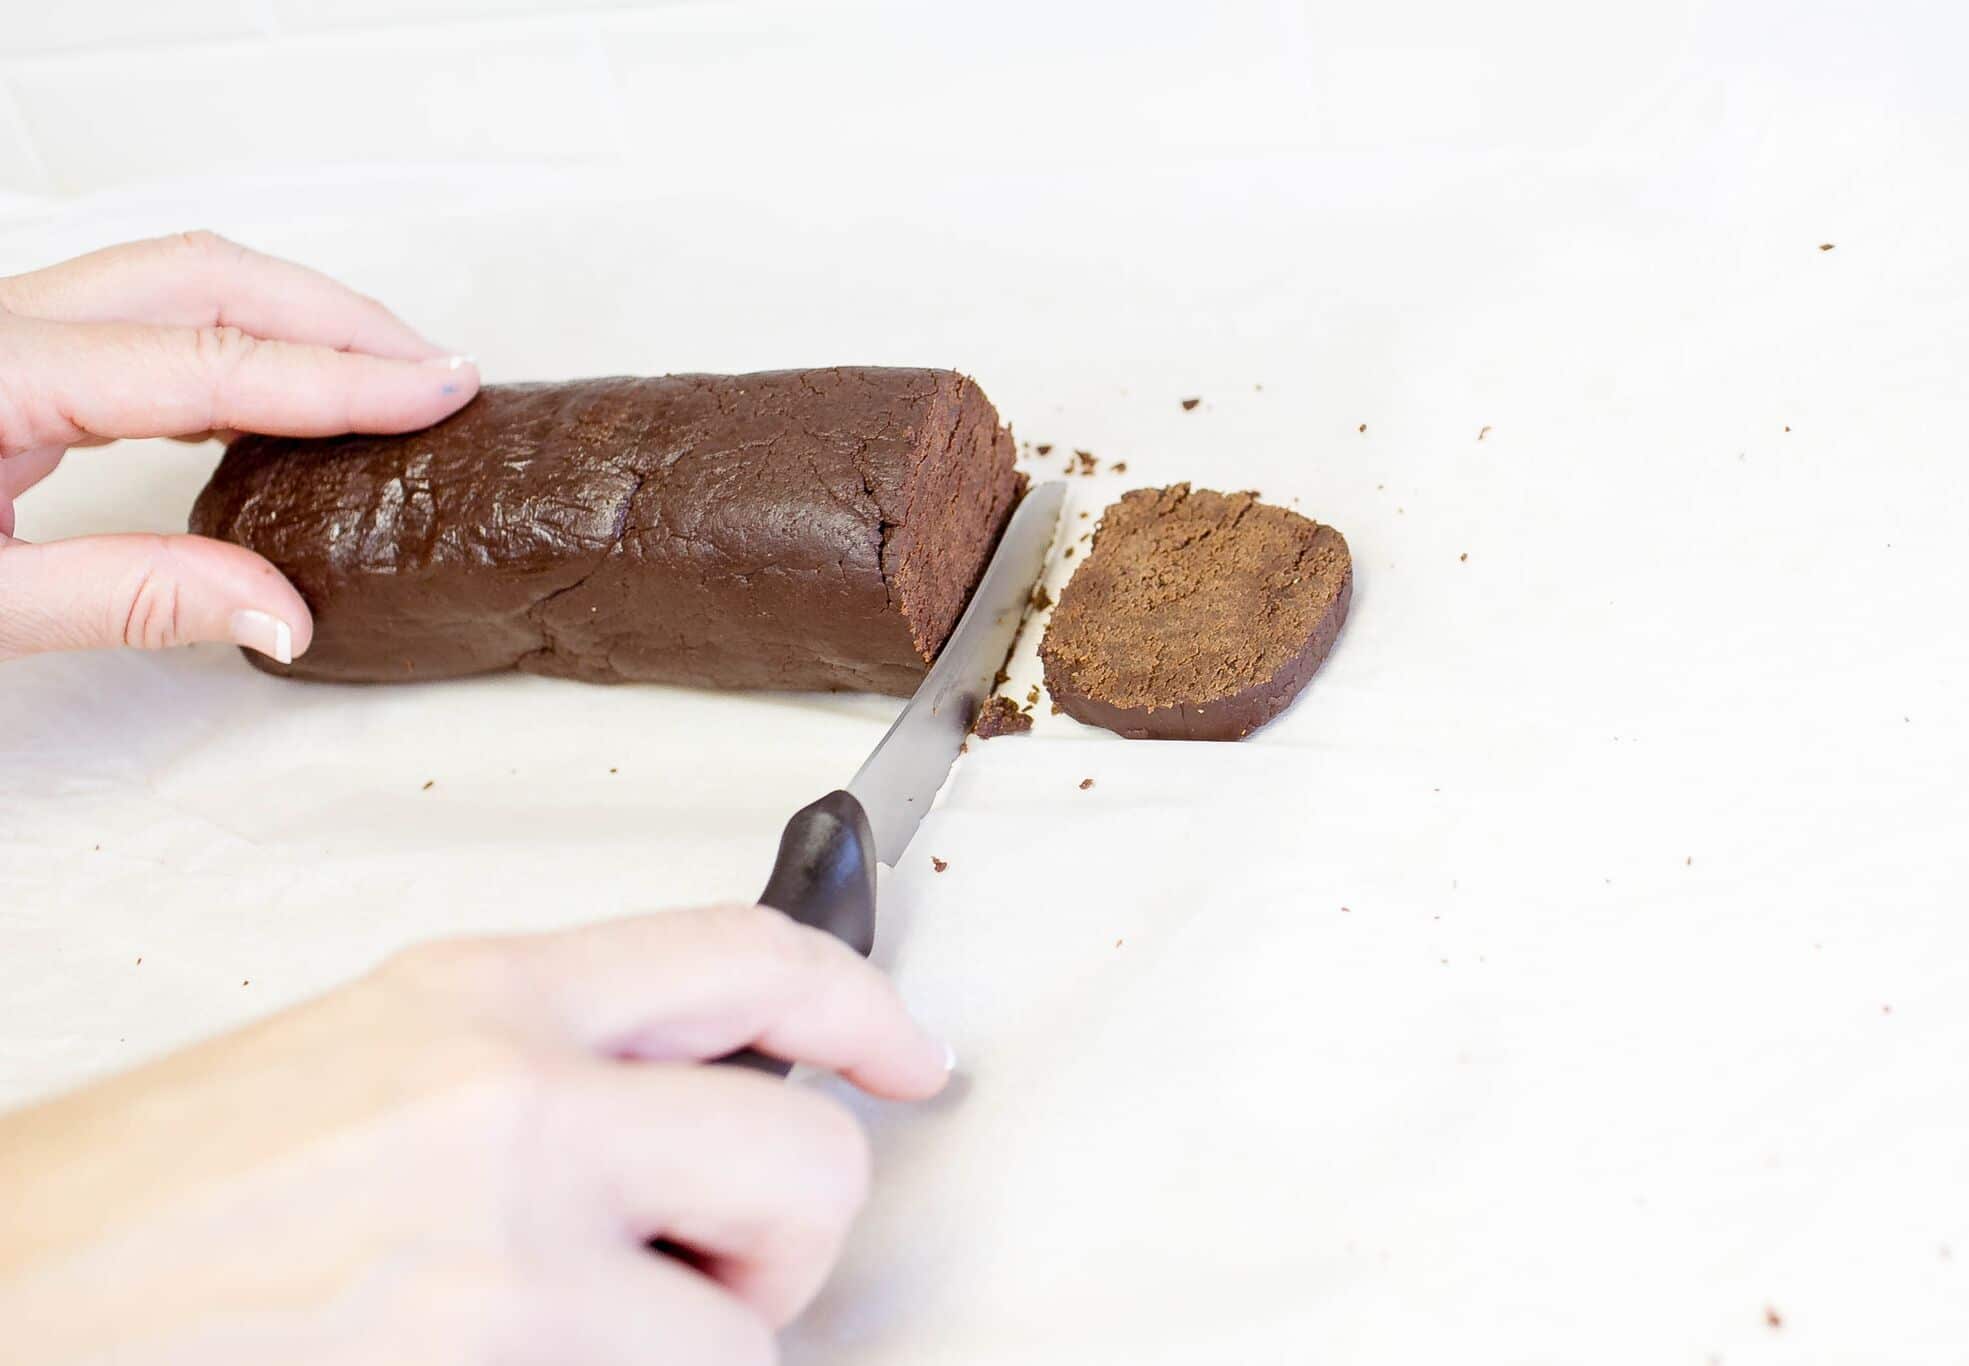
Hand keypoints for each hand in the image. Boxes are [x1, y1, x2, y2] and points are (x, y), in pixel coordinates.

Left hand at [0, 230, 479, 664]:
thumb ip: (130, 599)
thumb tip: (282, 612)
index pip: (210, 356)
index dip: (342, 377)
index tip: (440, 390)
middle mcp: (8, 321)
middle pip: (209, 278)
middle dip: (340, 319)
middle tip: (440, 372)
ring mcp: (12, 326)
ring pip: (181, 281)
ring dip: (298, 320)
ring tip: (388, 376)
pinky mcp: (15, 351)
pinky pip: (148, 315)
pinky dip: (242, 341)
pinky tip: (290, 392)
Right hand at [0, 904, 950, 1361]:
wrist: (7, 1301)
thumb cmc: (140, 1209)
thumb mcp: (367, 1061)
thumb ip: (545, 1061)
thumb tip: (695, 1097)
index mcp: (475, 998)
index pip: (747, 955)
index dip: (866, 1004)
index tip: (915, 1060)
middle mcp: (505, 1108)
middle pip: (806, 1159)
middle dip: (788, 1240)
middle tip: (710, 1271)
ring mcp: (496, 1266)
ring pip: (734, 1337)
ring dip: (678, 1353)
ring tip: (544, 1343)